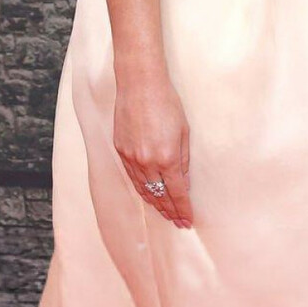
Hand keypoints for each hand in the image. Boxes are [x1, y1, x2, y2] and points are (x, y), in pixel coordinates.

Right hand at [114, 65, 193, 228]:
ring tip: (164, 213)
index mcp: (167, 158)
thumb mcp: (184, 132)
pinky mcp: (120, 150)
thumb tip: (183, 183)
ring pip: (143, 189)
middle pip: (159, 195)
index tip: (187, 220)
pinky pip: (132, 176)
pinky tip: (147, 194)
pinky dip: (141, 188)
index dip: (183, 209)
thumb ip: (183, 161)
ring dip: (155, 203)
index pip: (177, 193)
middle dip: (170, 211)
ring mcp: (131, 157)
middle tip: (178, 221)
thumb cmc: (167, 103)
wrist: (139, 84)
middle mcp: (147, 162)